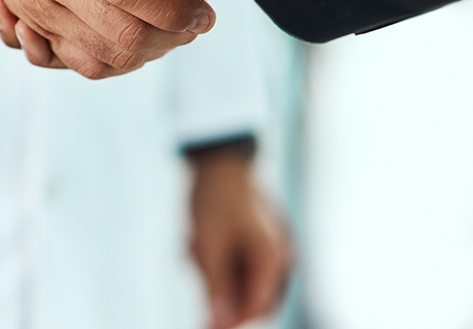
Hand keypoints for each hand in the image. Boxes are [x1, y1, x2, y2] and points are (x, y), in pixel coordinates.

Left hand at [188, 145, 292, 328]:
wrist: (218, 159)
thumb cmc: (214, 198)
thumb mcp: (207, 244)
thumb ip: (215, 286)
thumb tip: (218, 323)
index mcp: (273, 256)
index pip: (256, 307)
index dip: (230, 321)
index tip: (202, 325)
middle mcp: (280, 256)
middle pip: (252, 298)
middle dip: (221, 294)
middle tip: (194, 267)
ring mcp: (272, 249)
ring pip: (241, 282)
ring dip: (214, 274)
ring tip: (192, 245)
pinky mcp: (258, 243)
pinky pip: (237, 266)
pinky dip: (215, 262)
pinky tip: (195, 242)